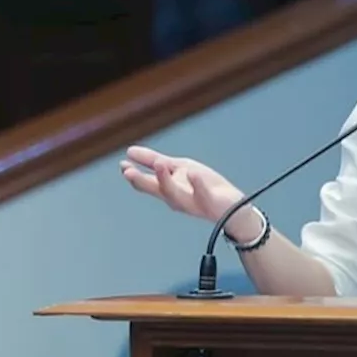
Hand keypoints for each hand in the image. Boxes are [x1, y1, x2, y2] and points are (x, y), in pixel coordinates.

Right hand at [119, 146, 254, 236]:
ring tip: (159, 164)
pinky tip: (193, 173)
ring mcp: (192, 201)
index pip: (146, 182)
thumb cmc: (204, 186)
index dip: (133, 175)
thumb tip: (129, 151)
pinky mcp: (209, 202)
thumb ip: (155, 161)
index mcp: (168, 188)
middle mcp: (176, 198)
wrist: (232, 205)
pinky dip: (197, 185)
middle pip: (156, 190)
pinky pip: (202, 194)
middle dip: (141, 182)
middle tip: (128, 171)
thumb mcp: (178, 168)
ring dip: (165, 180)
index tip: (123, 164)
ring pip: (174, 194)